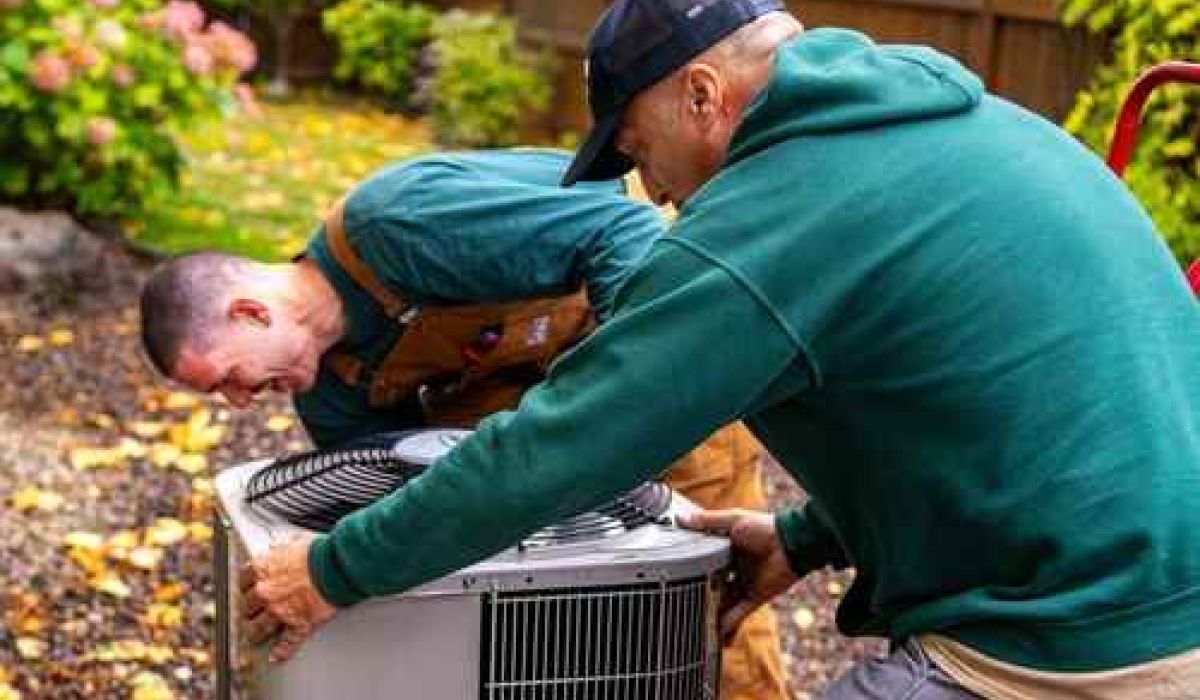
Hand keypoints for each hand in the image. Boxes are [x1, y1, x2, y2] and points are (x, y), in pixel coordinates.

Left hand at [240, 533, 336, 663]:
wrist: (337, 566)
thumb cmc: (320, 552)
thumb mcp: (295, 543)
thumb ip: (282, 549)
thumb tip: (281, 548)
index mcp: (262, 569)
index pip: (243, 581)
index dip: (246, 586)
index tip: (247, 589)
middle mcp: (265, 592)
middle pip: (247, 606)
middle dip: (249, 610)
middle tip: (250, 612)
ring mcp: (279, 612)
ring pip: (258, 628)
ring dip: (255, 633)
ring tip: (254, 637)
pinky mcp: (297, 625)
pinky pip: (286, 643)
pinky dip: (281, 652)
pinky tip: (276, 657)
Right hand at [679, 509, 798, 640]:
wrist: (792, 543)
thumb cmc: (765, 527)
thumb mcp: (732, 520)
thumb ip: (707, 521)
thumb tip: (680, 519)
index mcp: (727, 549)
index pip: (704, 561)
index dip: (691, 569)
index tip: (674, 577)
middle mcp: (735, 568)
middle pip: (712, 585)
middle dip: (701, 595)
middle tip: (683, 606)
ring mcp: (745, 583)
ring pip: (724, 603)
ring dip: (712, 615)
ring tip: (697, 627)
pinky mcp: (755, 597)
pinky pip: (739, 613)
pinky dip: (729, 624)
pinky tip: (717, 634)